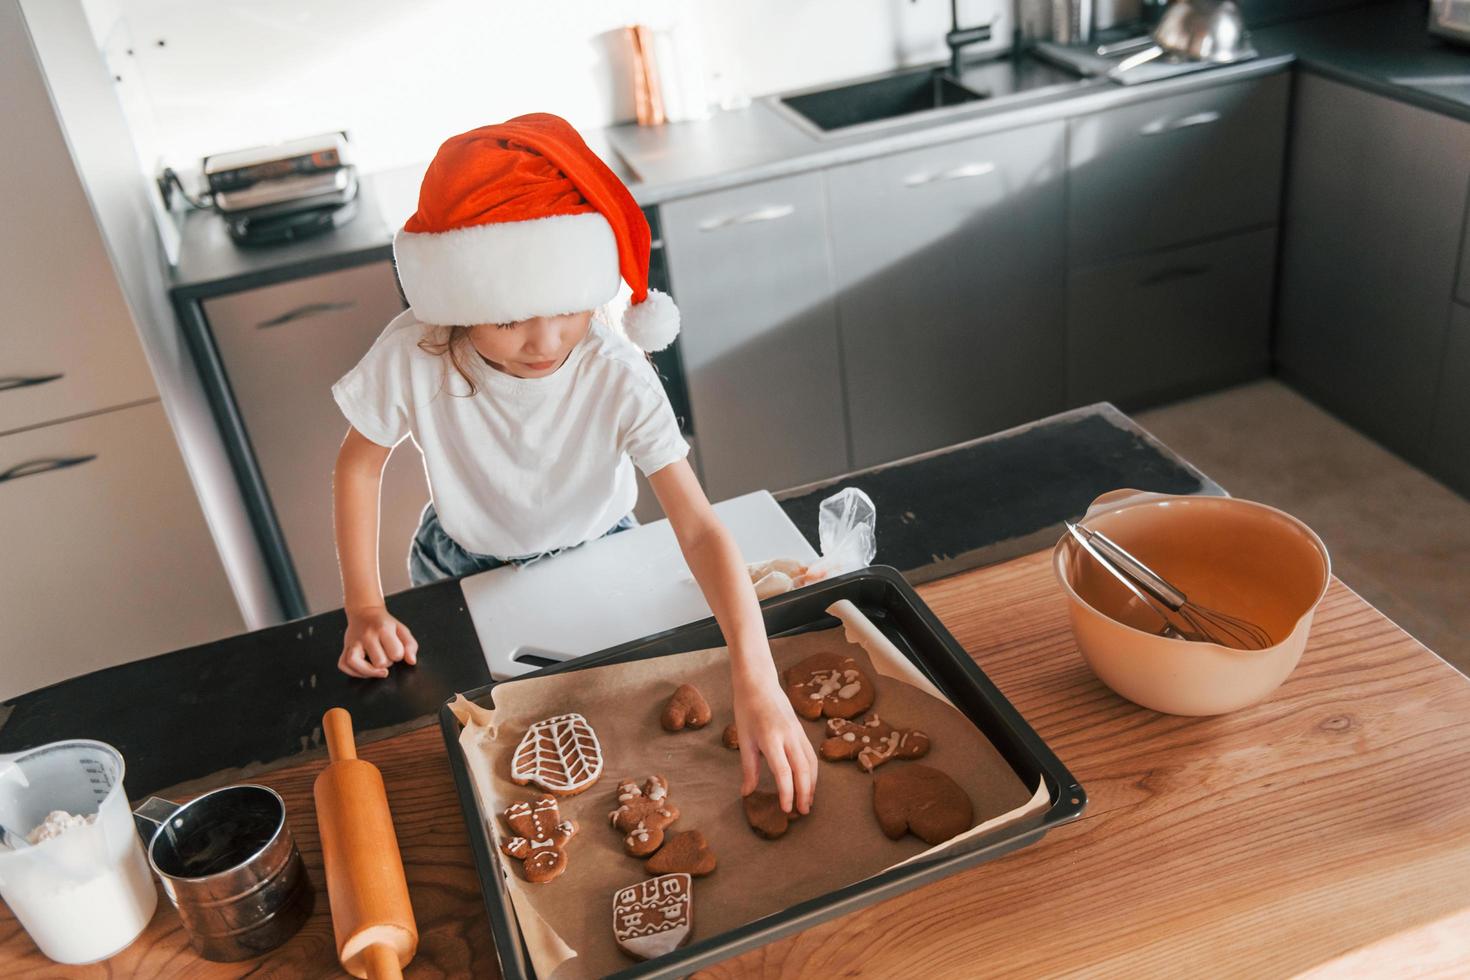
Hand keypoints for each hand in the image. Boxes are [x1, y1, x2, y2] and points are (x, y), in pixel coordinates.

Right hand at [339, 606, 417, 678]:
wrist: (365, 612)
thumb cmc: (385, 623)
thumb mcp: (402, 630)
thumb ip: (410, 645)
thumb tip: (411, 661)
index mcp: (383, 629)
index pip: (396, 654)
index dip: (399, 655)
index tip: (396, 649)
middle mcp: (367, 636)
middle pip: (379, 662)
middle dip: (386, 663)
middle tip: (385, 654)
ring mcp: (354, 642)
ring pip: (356, 664)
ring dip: (369, 671)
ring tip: (376, 668)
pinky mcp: (345, 648)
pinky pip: (344, 665)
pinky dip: (353, 672)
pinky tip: (364, 670)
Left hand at [731, 662, 817, 814]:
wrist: (759, 683)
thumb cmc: (747, 710)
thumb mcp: (744, 740)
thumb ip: (748, 768)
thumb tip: (747, 793)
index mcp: (771, 739)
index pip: (784, 772)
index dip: (787, 793)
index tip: (786, 809)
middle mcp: (788, 736)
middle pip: (803, 770)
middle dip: (805, 793)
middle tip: (802, 812)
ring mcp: (798, 732)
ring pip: (812, 763)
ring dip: (812, 784)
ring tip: (808, 802)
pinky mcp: (802, 730)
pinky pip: (811, 754)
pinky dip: (812, 771)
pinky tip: (808, 782)